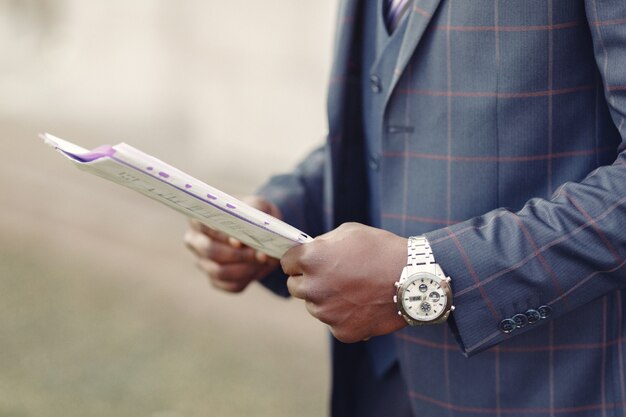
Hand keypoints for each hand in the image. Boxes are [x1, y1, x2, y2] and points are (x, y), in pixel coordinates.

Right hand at [184, 196, 280, 292]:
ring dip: (245, 268)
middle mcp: (196, 241)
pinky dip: (248, 278)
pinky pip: (231, 285)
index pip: (202, 226)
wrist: (261, 229)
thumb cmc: (254, 214)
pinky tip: (259, 268)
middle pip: (209, 251)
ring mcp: (204, 262)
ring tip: (263, 260)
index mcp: (199, 218)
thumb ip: (250, 219)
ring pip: (220, 272)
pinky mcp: (216, 280)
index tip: (240, 240)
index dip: (221, 235)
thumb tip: (239, 242)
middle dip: (237, 254)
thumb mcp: (256, 207)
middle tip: (259, 253)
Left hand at [281, 223, 407, 341]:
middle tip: (333, 276)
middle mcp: (312, 287)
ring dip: (326, 299)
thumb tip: (309, 251)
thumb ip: (322, 243)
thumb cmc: (381, 249)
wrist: (413, 278)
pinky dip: (344, 316)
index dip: (299, 261)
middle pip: (296, 287)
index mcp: (309, 259)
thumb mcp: (348, 232)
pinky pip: (334, 323)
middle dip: (309, 281)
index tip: (311, 261)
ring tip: (354, 289)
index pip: (287, 263)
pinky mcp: (341, 331)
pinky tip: (362, 304)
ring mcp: (326, 313)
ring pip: (315, 306)